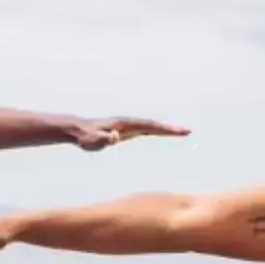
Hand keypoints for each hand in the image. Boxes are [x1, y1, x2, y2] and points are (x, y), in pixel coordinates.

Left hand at [71, 117, 187, 151]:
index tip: (178, 131)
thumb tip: (115, 137)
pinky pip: (146, 130)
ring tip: (182, 132)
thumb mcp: (92, 140)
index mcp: (125, 125)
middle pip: (154, 125)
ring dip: (166, 129)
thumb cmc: (84, 136)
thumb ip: (103, 139)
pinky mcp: (125, 131)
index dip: (164, 129)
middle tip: (188, 131)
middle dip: (171, 128)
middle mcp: (129, 123)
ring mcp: (128, 126)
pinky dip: (157, 130)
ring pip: (151, 126)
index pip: (149, 126)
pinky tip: (164, 133)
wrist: (76, 129)